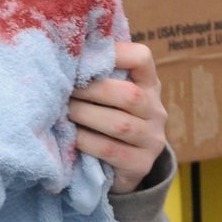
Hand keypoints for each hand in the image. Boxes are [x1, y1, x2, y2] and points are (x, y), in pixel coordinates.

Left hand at [68, 41, 166, 195]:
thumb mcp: (110, 98)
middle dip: (93, 91)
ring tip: (65, 112)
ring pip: (120, 124)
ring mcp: (152, 140)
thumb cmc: (108, 122)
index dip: (117, 52)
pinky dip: (86, 141)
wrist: (123, 169)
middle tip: (65, 90)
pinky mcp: (140, 165)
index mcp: (149, 86)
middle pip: (129, 95)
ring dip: (86, 116)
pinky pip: (110, 150)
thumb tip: (69, 52)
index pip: (142, 58)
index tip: (86, 55)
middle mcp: (156, 111)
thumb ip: (100, 77)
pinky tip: (71, 137)